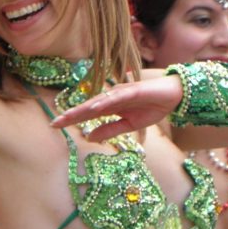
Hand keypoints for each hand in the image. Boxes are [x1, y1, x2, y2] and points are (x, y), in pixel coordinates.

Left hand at [51, 75, 182, 141]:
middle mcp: (112, 98)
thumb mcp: (129, 125)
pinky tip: (95, 108)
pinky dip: (106, 102)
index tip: (54, 126)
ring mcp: (122, 93)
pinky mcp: (133, 90)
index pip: (87, 114)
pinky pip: (117, 97)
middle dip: (71, 114)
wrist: (173, 96)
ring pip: (99, 101)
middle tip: (54, 123)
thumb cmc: (151, 108)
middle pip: (88, 106)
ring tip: (68, 116)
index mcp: (110, 107)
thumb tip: (90, 138)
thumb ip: (110, 130)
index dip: (71, 119)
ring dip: (83, 109)